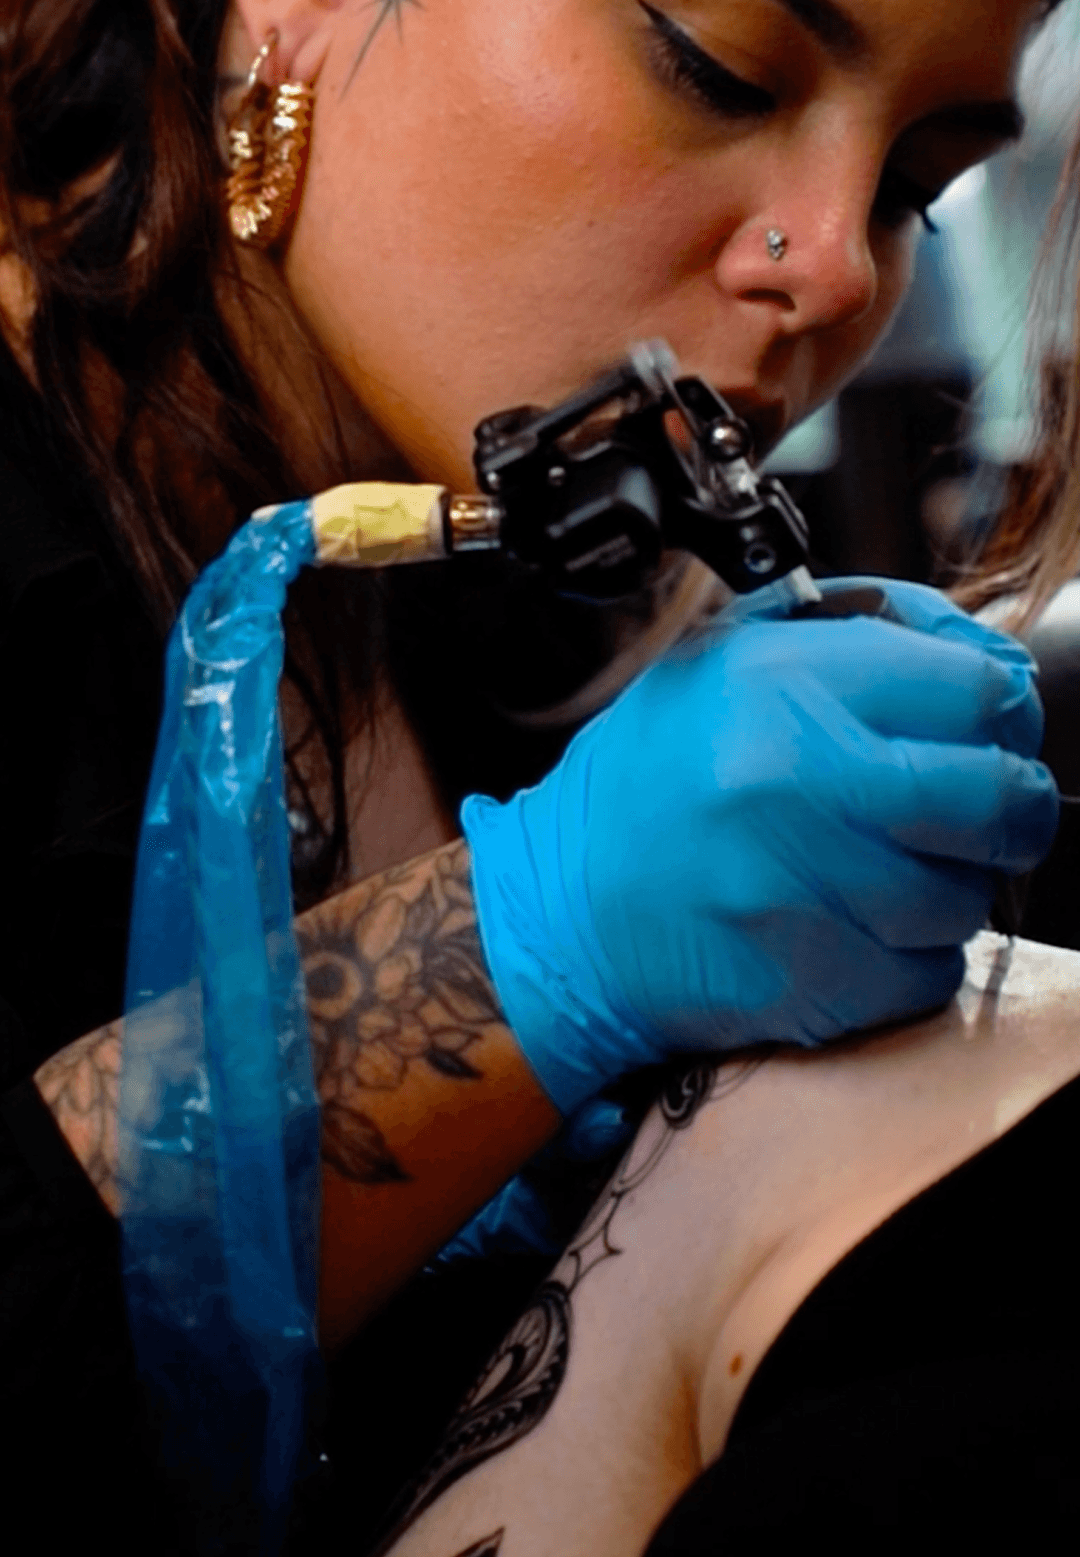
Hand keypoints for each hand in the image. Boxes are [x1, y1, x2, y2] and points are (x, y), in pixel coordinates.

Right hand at [461, 578, 1058, 1113]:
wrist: (560, 914)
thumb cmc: (643, 785)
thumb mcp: (722, 662)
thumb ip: (851, 639)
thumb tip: (981, 651)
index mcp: (781, 686)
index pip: (976, 688)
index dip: (1005, 708)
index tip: (994, 724)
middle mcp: (798, 781)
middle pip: (998, 796)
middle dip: (1011, 805)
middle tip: (987, 807)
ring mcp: (808, 889)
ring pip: (969, 894)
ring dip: (950, 885)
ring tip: (885, 869)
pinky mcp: (812, 979)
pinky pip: (929, 971)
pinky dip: (912, 956)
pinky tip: (854, 927)